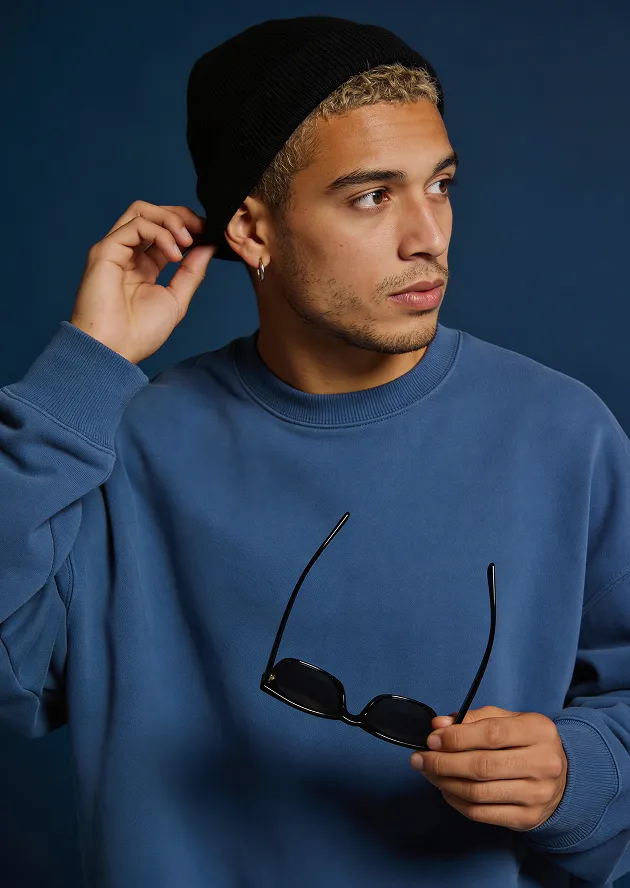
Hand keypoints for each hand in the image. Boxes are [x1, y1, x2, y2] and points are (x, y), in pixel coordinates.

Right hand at [70, 200, 215, 363]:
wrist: (114, 351)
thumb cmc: (139, 333)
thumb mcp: (176, 298)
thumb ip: (192, 271)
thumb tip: (209, 245)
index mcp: (144, 266)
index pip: (165, 232)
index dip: (188, 227)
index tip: (209, 234)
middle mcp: (128, 254)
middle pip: (153, 214)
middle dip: (181, 215)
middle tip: (202, 229)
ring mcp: (115, 250)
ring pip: (141, 211)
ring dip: (171, 220)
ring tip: (187, 241)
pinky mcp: (105, 250)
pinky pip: (135, 225)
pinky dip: (160, 232)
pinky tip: (173, 254)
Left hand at [410, 705, 566, 830]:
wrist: (563, 778)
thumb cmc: (527, 743)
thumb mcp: (509, 720)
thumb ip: (474, 718)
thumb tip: (439, 725)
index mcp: (539, 731)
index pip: (492, 733)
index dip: (457, 737)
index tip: (432, 738)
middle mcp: (542, 764)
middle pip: (482, 766)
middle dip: (443, 762)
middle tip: (420, 758)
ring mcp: (537, 795)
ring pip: (478, 792)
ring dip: (445, 783)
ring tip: (428, 773)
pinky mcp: (527, 818)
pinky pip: (482, 813)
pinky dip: (456, 802)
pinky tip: (445, 789)